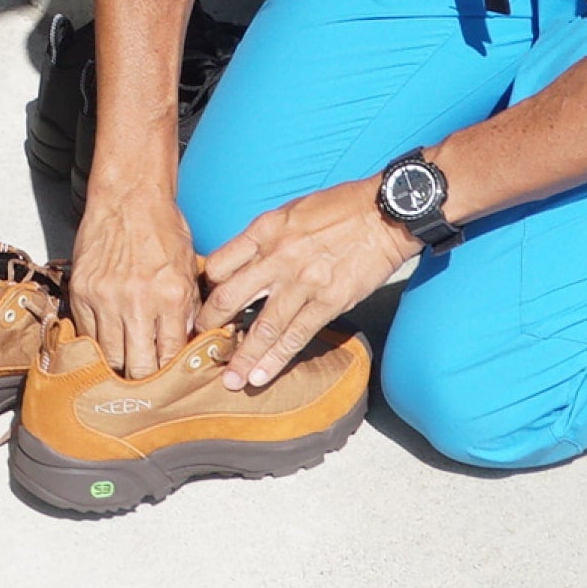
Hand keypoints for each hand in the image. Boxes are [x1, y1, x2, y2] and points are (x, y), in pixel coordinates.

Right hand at [67, 182, 202, 379]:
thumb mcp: (190, 270)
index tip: (169, 382)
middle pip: (137, 367)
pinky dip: (96, 342)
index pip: (170, 358)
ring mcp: (104, 298)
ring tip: (126, 365)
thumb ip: (189, 311)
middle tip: (147, 384)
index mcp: (171, 297)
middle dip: (145, 380)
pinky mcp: (80, 291)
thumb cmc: (163, 229)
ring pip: (108, 357)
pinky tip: (106, 341)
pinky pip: (86, 334)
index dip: (170, 376)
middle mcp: (137, 302)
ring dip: (118, 364)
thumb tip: (187, 347)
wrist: (129, 197)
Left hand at [195, 179, 417, 390]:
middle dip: (211, 327)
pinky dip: (277, 359)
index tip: (204, 304)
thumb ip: (265, 237)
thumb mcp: (291, 210)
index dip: (207, 289)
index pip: (219, 265)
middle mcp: (277, 257)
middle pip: (230, 299)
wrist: (385, 214)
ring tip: (231, 380)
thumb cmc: (340, 208)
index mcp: (264, 231)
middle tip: (202, 346)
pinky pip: (296, 336)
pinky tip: (262, 375)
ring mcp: (303, 283)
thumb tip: (244, 262)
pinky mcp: (329, 302)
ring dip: (243, 357)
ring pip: (262, 327)